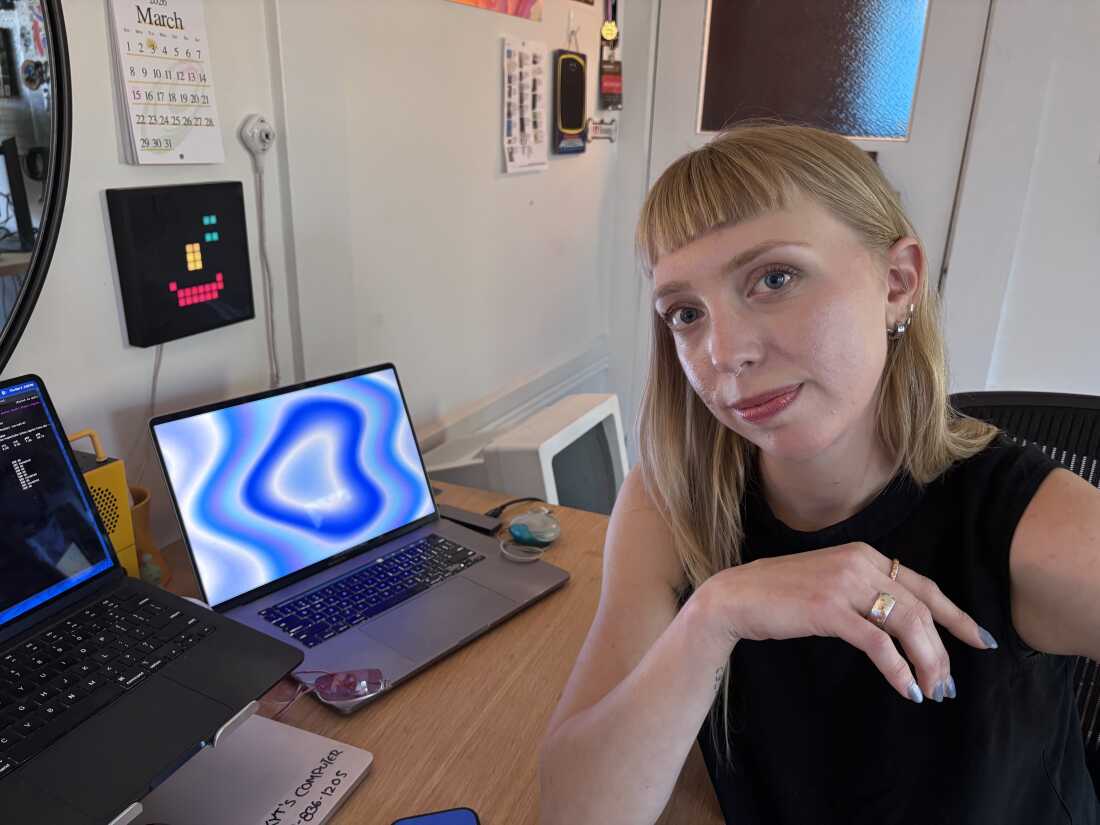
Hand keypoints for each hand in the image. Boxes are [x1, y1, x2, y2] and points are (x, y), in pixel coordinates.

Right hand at [695, 542, 995, 701]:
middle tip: (948, 685)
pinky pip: (878, 643)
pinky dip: (898, 669)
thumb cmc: (781, 595)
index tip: (980, 640)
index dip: (956, 615)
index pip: (924, 586)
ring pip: (906, 624)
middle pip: (921, 608)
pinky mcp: (828, 609)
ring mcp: (843, 584)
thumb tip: (904, 623)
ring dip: (926, 662)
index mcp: (864, 554)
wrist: (735, 597)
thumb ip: (865, 591)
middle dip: (942, 651)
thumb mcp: (831, 582)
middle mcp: (859, 563)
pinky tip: (906, 689)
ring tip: (932, 691)